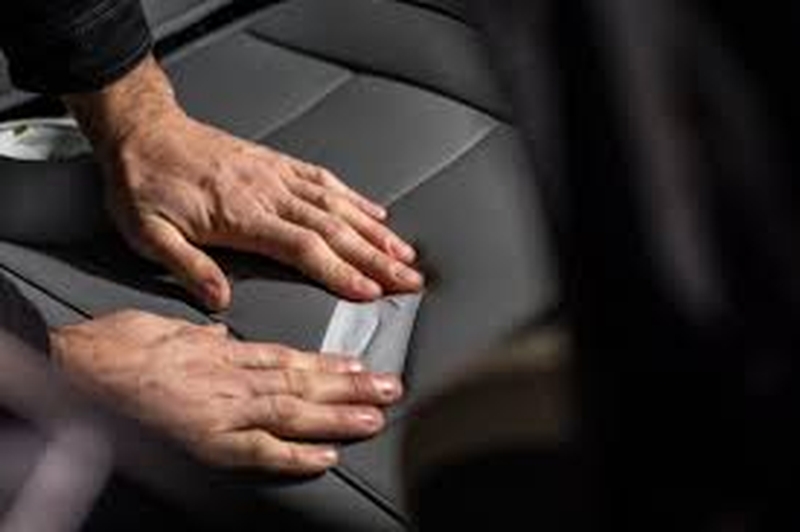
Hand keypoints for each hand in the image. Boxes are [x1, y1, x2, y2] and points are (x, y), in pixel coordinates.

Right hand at [50, 311, 402, 475]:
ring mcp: (225, 410)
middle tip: (388, 386)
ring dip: (339, 414)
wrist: (76, 371)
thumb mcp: (160, 326)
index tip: (355, 363)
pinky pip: (262, 451)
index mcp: (221, 352)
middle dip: (350, 385)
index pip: (287, 357)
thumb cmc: (110, 349)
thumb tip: (220, 331)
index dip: (325, 362)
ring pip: (295, 410)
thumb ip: (198, 332)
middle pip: (303, 381)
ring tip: (375, 416)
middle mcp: (233, 379)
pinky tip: (326, 458)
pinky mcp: (209, 442)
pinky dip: (296, 455)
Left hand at [64, 56, 423, 310]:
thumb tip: (220, 300)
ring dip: (376, 231)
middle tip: (408, 278)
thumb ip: (188, 267)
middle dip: (377, 257)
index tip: (371, 291)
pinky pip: (324, 179)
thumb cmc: (145, 184)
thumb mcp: (148, 234)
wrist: (144, 132)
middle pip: (335, 229)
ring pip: (338, 205)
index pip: (305, 248)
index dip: (342, 272)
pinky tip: (374, 212)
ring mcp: (277, 175)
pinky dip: (355, 197)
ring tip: (405, 252)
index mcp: (241, 216)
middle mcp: (268, 193)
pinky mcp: (277, 163)